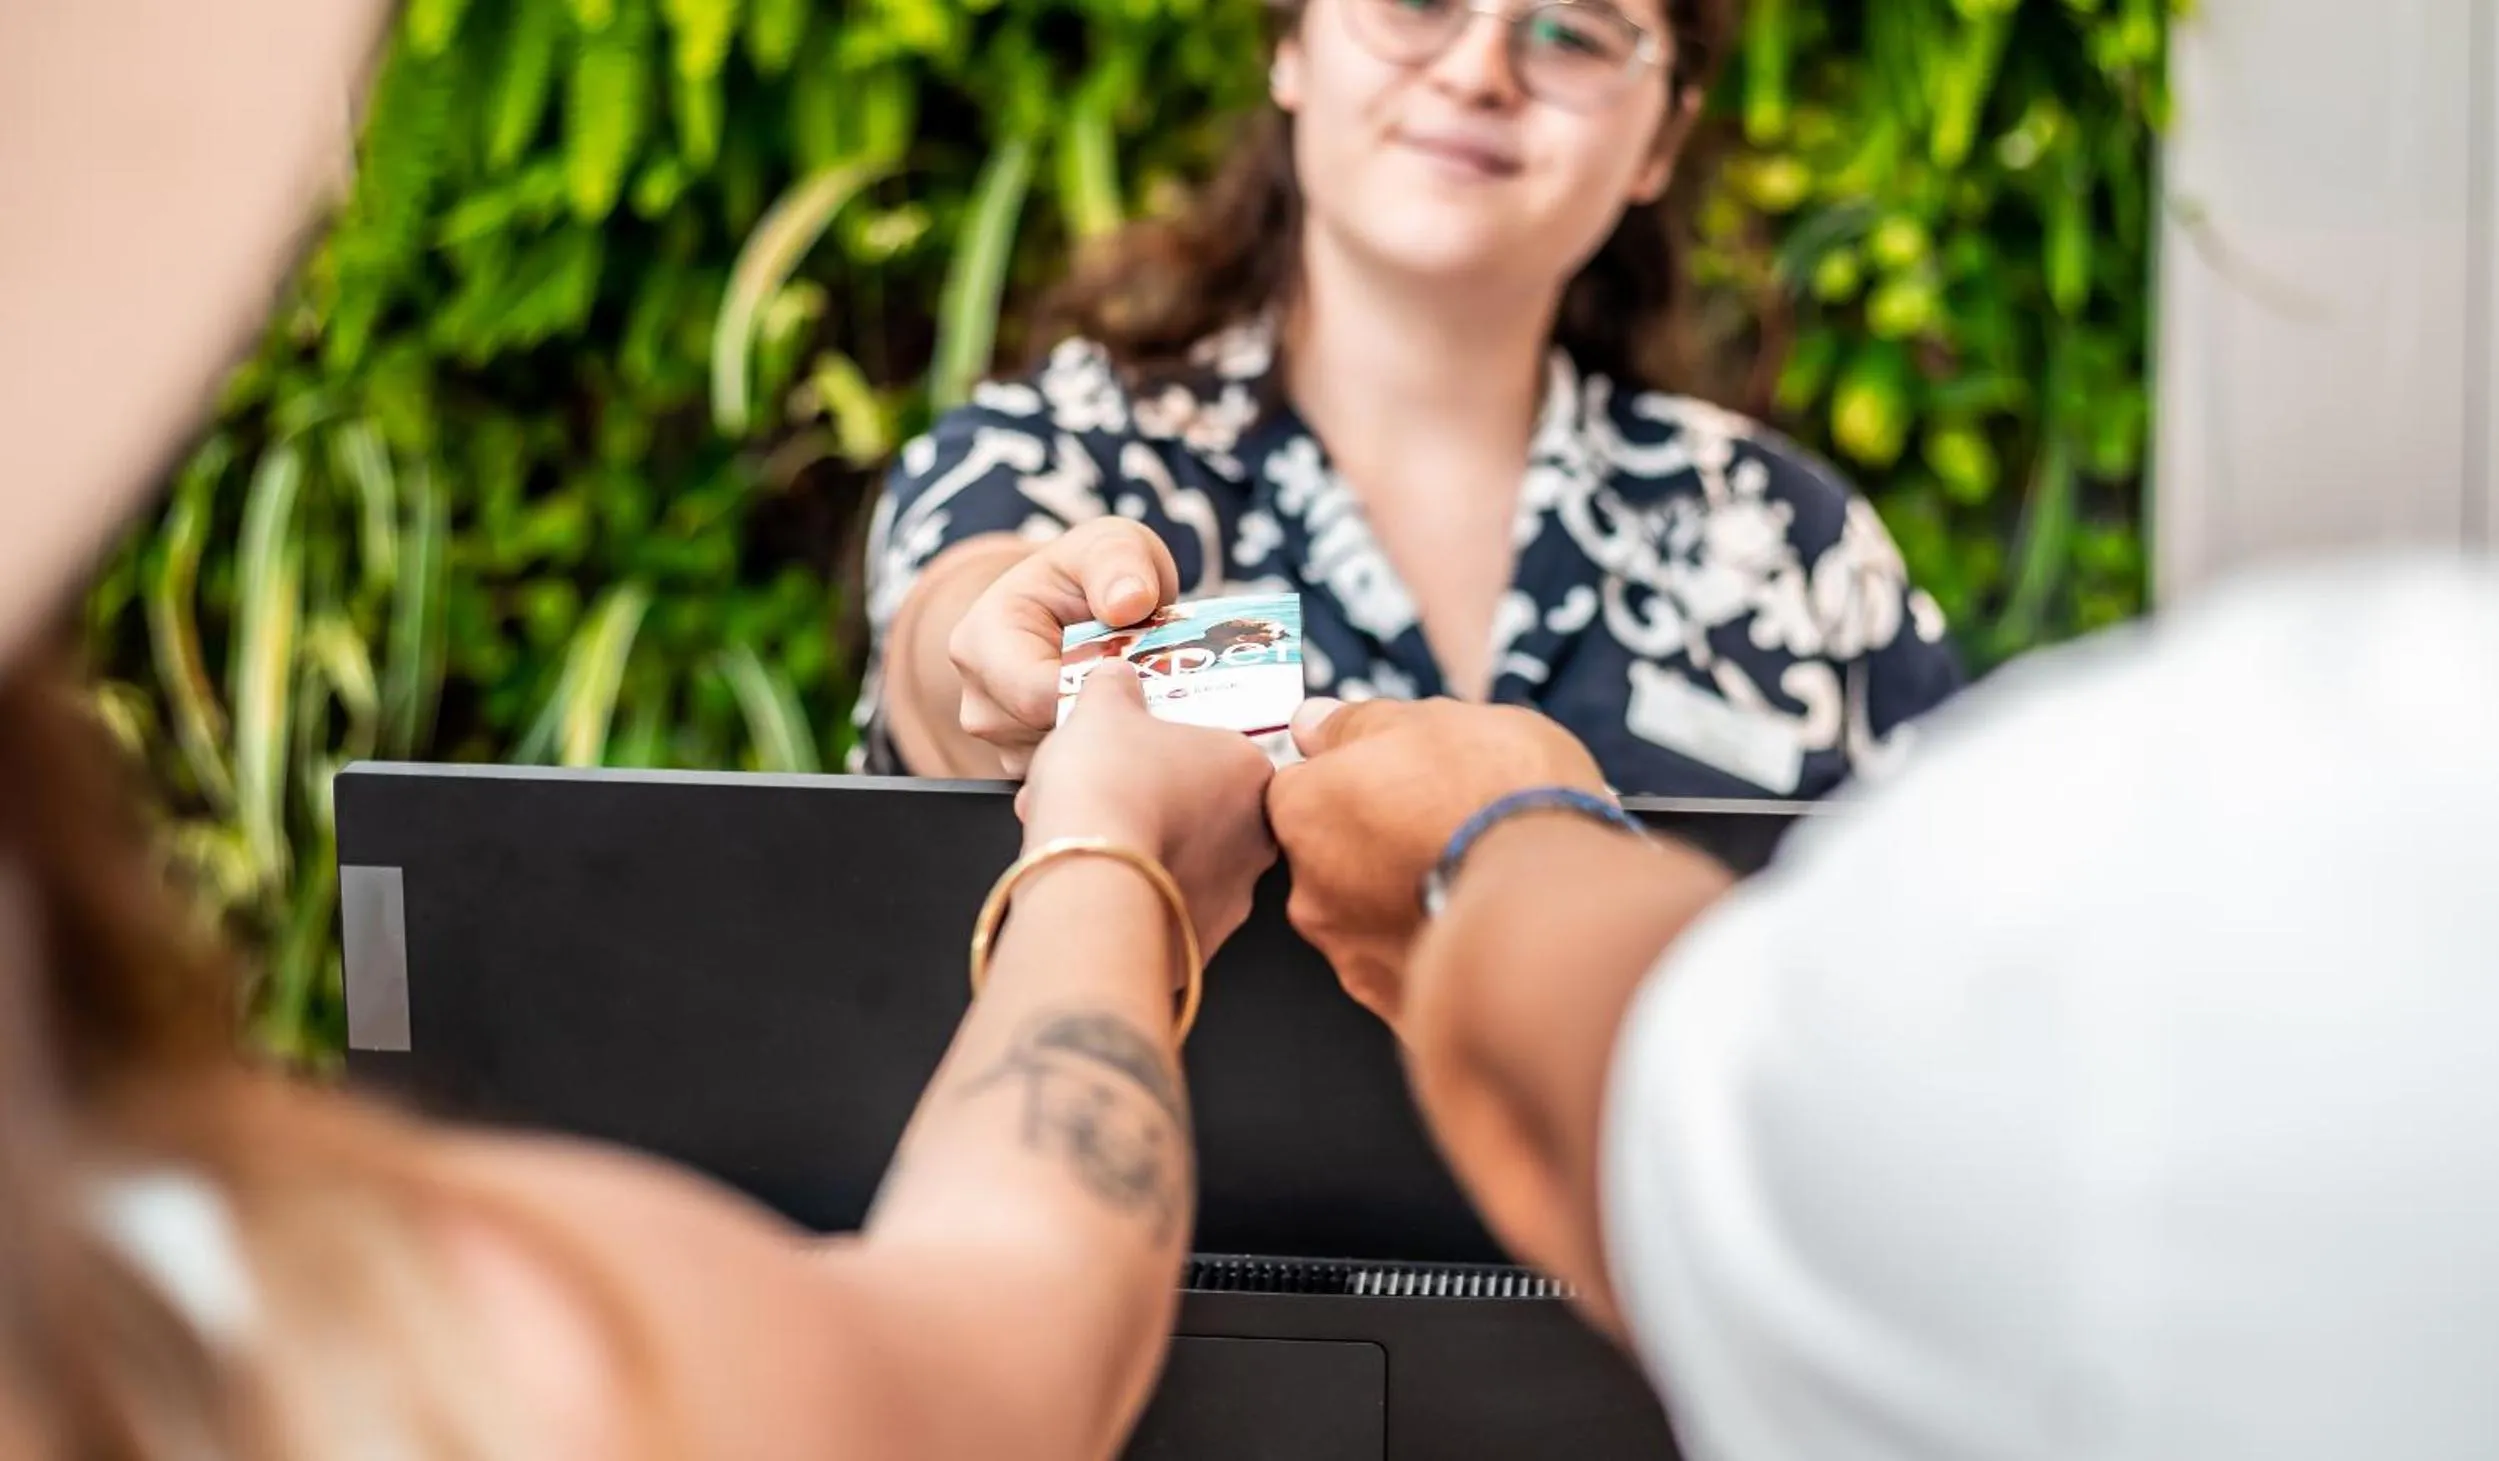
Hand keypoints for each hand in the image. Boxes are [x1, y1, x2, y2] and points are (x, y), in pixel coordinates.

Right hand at [948, 519, 1179, 776]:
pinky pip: (1074, 778)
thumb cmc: (1092, 574)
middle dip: (1108, 718)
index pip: (1035, 695)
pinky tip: (1132, 725)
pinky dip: (1109, 758)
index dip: (1096, 692)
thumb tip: (1129, 601)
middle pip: (1048, 736)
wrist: (1081, 606)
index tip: (1140, 675)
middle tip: (1155, 688)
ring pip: (1065, 764)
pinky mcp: (1027, 764)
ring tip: (1142, 701)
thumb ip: (1120, 564)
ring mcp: (1000, 739)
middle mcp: (978, 698)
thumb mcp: (1112, 547)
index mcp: (981, 640)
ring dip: (1113, 741)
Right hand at [1017, 661, 1278, 958]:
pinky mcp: (1204, 940)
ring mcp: (1235, 894)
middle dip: (1148, 803)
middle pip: (1199, 810)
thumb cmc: (1108, 785)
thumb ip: (1116, 684)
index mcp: (1250, 769)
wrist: (1092, 880)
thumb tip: (1116, 676)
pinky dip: (1132, 895)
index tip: (1128, 756)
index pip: (1218, 752)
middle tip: (1099, 797)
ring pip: (1180, 861)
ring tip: (1080, 839)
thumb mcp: (1102, 706)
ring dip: (1136, 848)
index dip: (1163, 752)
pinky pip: (1165, 907)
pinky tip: (1091, 883)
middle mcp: (1258, 836)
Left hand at [1266, 698, 1606, 1033]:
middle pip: (1333, 856)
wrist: (1555, 908)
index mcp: (1306, 811)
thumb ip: (1357, 724)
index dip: (1354, 777)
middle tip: (1448, 825)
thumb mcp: (1431, 721)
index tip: (1401, 776)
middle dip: (1378, 843)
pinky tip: (1479, 923)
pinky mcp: (1398, 1007)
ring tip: (1475, 877)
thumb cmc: (1495, 798)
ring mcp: (1352, 957)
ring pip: (1370, 916)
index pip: (1302, 788)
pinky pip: (1408, 965)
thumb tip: (1312, 721)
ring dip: (1405, 898)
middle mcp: (1310, 891)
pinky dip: (1434, 946)